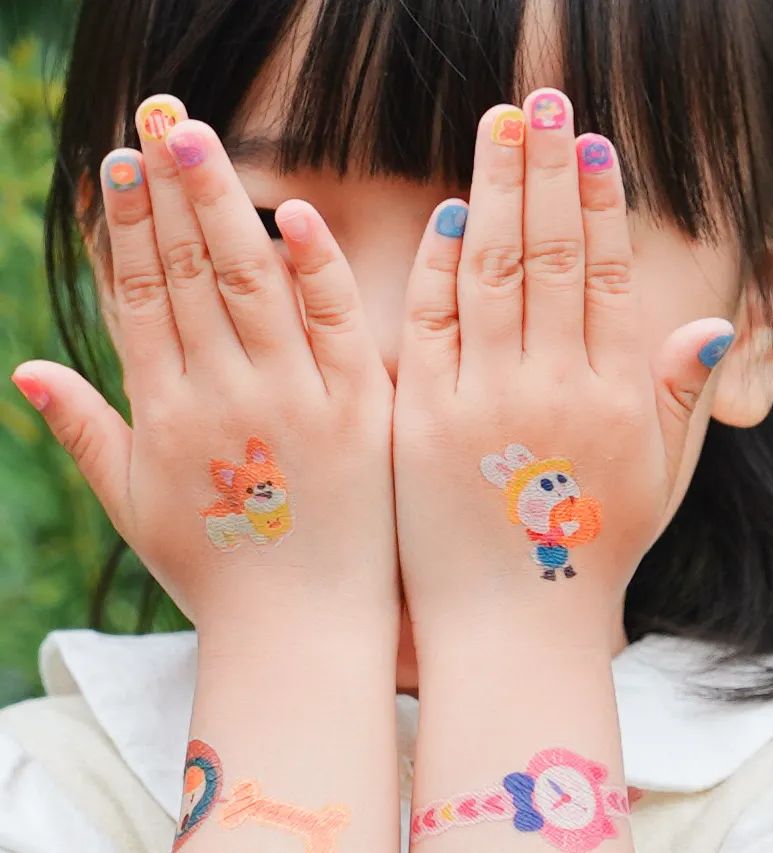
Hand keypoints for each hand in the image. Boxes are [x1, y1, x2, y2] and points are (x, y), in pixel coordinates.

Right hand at [13, 96, 396, 630]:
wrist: (302, 631)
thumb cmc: (217, 573)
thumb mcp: (135, 507)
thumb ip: (84, 433)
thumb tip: (23, 368)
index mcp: (165, 415)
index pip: (136, 297)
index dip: (122, 228)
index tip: (114, 166)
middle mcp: (223, 396)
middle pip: (184, 273)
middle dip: (165, 193)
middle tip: (154, 120)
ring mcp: (293, 400)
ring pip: (248, 281)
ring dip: (220, 204)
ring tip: (196, 138)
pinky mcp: (358, 411)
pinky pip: (334, 325)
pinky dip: (314, 267)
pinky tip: (293, 212)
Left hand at [394, 89, 732, 638]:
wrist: (511, 625)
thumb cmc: (587, 552)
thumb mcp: (656, 481)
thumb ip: (680, 400)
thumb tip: (706, 328)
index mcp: (611, 394)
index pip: (603, 273)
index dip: (598, 202)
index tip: (592, 143)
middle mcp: (549, 385)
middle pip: (547, 253)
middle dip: (547, 169)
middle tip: (544, 100)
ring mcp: (481, 399)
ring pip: (490, 271)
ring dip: (494, 191)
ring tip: (500, 128)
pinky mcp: (422, 419)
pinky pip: (429, 324)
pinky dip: (436, 266)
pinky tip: (446, 215)